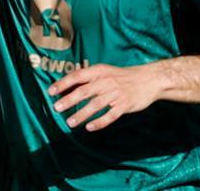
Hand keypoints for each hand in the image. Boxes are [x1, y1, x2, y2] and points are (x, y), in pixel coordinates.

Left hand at [48, 64, 163, 131]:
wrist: (148, 79)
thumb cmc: (121, 76)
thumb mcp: (104, 71)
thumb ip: (87, 78)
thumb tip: (66, 85)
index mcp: (99, 71)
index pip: (77, 76)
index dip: (63, 83)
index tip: (51, 91)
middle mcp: (106, 81)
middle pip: (84, 91)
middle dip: (69, 100)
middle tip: (56, 108)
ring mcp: (116, 94)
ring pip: (96, 105)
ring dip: (82, 114)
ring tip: (70, 122)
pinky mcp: (124, 105)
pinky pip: (110, 115)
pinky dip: (100, 122)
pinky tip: (89, 128)